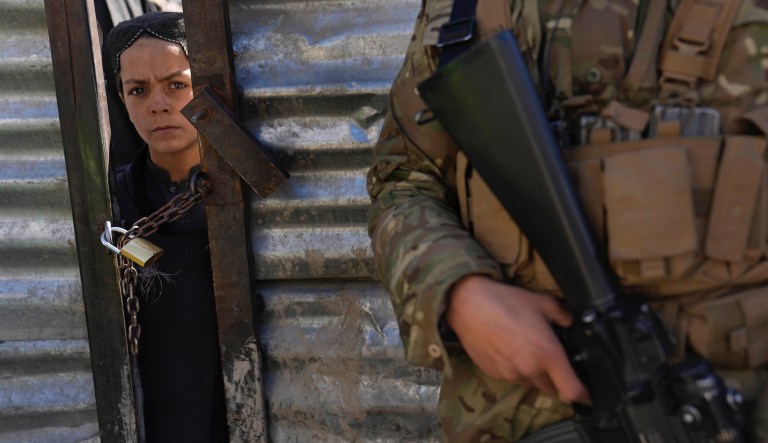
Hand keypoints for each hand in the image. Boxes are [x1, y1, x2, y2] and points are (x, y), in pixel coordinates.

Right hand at [445, 275, 588, 403]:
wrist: (468, 304)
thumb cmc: (506, 301)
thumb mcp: (543, 302)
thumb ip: (564, 316)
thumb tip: (570, 322)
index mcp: (548, 354)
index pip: (572, 391)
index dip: (583, 394)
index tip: (586, 391)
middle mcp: (530, 369)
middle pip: (551, 388)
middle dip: (554, 378)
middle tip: (547, 356)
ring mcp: (510, 374)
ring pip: (530, 383)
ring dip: (533, 373)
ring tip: (523, 348)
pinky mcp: (494, 374)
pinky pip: (511, 378)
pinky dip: (514, 369)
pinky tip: (507, 348)